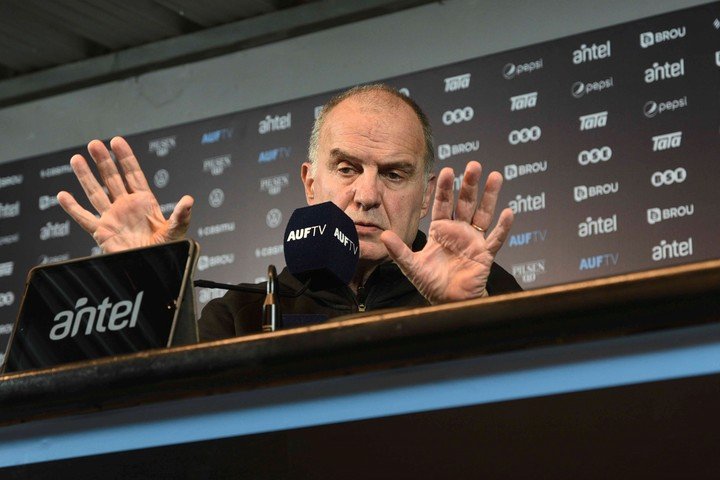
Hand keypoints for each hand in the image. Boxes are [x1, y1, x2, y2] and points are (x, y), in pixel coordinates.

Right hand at [57, 136, 193, 252]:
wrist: (153, 268)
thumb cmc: (166, 249)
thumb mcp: (176, 231)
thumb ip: (181, 215)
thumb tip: (189, 200)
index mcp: (144, 202)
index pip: (133, 174)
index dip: (125, 158)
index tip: (116, 141)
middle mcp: (126, 206)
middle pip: (112, 179)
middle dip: (103, 161)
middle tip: (94, 144)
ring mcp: (112, 218)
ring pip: (96, 193)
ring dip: (85, 177)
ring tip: (76, 159)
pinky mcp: (102, 232)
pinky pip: (84, 219)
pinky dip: (73, 208)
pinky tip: (63, 195)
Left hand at [380, 161, 512, 303]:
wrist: (448, 301)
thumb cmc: (431, 282)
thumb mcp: (411, 266)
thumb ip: (399, 251)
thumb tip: (384, 235)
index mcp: (440, 230)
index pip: (443, 204)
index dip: (445, 188)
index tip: (447, 170)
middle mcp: (458, 231)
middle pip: (465, 203)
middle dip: (469, 185)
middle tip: (474, 165)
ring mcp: (474, 241)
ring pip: (483, 214)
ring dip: (489, 197)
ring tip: (495, 177)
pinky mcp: (485, 254)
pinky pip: (496, 239)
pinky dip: (503, 228)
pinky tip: (508, 213)